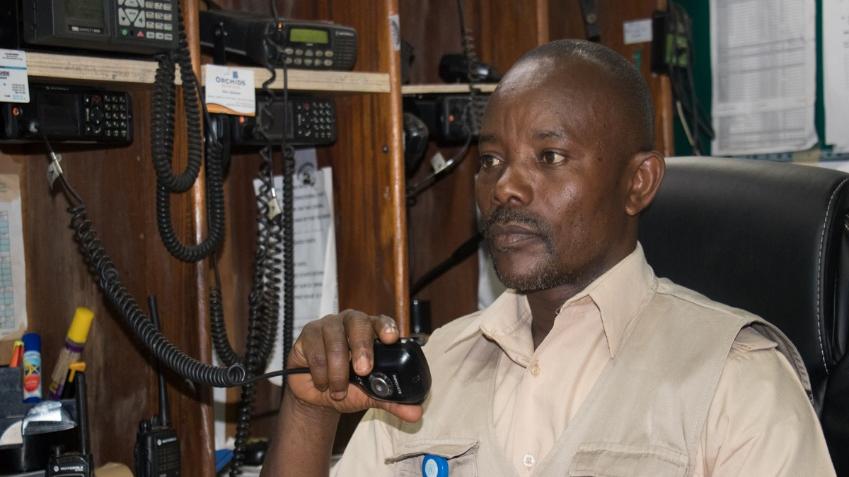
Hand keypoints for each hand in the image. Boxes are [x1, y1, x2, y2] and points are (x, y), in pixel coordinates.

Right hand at [286, 310, 423, 422]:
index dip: (386, 327)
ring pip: (335, 339)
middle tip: (364, 370)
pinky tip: (323, 383)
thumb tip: (416, 413)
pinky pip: (314, 350)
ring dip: (338, 370)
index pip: (381, 321)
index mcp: (371, 331)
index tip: (391, 338)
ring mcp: (328, 325)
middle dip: (362, 347)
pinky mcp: (308, 334)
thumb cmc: (348, 387)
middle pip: (358, 323)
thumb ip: (392, 401)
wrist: (318, 397)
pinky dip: (320, 372)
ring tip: (339, 391)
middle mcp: (351, 322)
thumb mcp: (371, 395)